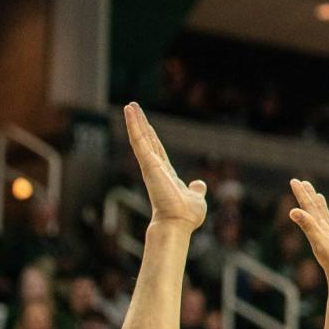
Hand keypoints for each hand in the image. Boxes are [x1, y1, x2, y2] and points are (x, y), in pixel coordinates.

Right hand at [126, 102, 205, 231]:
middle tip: (132, 107)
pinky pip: (139, 141)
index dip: (151, 137)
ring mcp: (150, 165)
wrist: (178, 223)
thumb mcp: (196, 197)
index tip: (146, 124)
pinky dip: (134, 126)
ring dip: (135, 121)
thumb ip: (196, 190)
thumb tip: (200, 184)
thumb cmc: (186, 214)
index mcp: (165, 173)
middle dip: (140, 124)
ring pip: (140, 138)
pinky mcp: (148, 164)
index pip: (157, 150)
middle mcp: (155, 167)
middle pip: (147, 140)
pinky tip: (129, 113)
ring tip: (129, 105)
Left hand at [288, 178, 328, 300]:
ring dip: (322, 209)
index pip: (308, 210)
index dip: (302, 195)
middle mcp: (324, 238)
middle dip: (309, 198)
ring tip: (320, 197)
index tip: (295, 180)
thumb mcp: (322, 245)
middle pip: (315, 213)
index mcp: (319, 234)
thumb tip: (292, 211)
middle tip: (303, 183)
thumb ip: (309, 227)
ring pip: (327, 222)